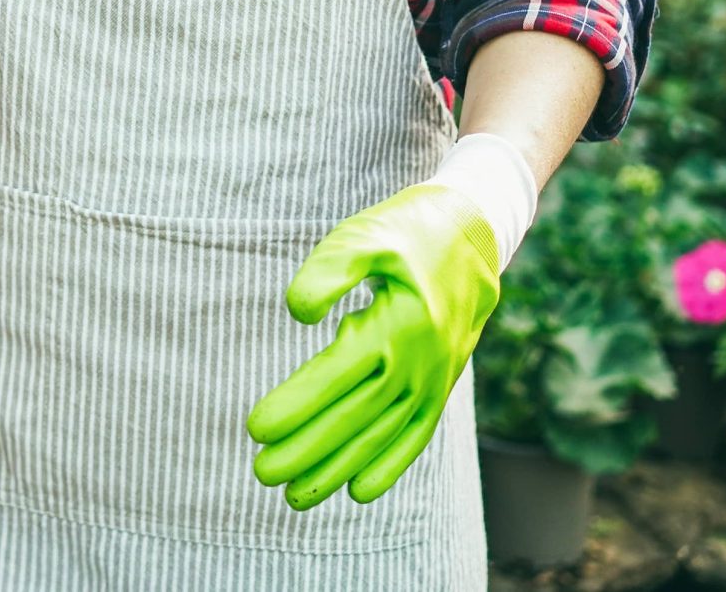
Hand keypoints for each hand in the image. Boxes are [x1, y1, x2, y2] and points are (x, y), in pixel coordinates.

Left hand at [245, 185, 500, 508]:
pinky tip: (359, 492)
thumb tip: (298, 311)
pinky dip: (389, 467)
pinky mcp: (440, 388)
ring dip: (338, 467)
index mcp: (396, 326)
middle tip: (262, 473)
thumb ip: (330, 270)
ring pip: (380, 436)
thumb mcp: (364, 235)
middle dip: (306, 449)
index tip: (255, 429)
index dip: (296, 405)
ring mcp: (433, 381)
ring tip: (294, 494)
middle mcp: (417, 363)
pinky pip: (415, 437)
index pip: (335, 377)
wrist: (471, 239)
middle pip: (354, 417)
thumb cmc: (403, 233)